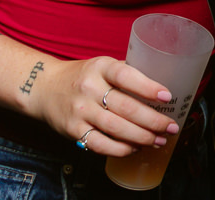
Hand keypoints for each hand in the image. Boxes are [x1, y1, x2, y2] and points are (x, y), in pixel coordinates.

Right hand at [29, 56, 181, 155]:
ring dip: (141, 137)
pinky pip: (100, 144)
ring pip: (115, 128)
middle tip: (170, 127)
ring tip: (158, 141)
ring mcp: (80, 110)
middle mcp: (89, 87)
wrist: (44, 88)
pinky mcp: (73, 130)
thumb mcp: (102, 65)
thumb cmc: (82, 76)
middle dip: (153, 120)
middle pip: (125, 107)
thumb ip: (126, 72)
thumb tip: (160, 86)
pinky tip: (134, 148)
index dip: (148, 87)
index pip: (126, 76)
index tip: (167, 96)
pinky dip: (120, 149)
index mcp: (100, 67)